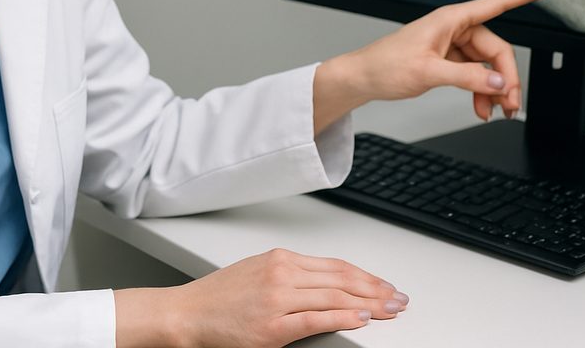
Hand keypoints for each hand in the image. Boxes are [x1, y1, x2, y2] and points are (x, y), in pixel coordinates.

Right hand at [116, 248, 406, 347]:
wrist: (185, 314)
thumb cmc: (218, 299)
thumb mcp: (257, 273)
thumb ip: (290, 275)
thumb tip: (326, 284)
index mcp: (280, 259)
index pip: (335, 265)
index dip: (366, 276)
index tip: (385, 285)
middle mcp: (282, 273)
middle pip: (341, 279)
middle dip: (375, 289)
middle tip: (399, 298)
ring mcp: (277, 299)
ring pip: (334, 297)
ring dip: (369, 304)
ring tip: (390, 310)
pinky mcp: (272, 326)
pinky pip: (315, 319)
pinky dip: (342, 317)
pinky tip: (361, 318)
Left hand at [314, 0, 559, 127]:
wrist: (363, 77)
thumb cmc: (385, 65)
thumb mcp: (428, 72)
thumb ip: (467, 77)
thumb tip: (499, 82)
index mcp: (451, 19)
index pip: (498, 3)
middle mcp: (455, 28)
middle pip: (497, 49)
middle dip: (506, 78)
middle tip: (510, 105)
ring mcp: (452, 44)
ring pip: (488, 65)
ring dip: (495, 89)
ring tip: (496, 111)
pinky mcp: (448, 60)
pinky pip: (475, 73)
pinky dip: (481, 91)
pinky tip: (482, 108)